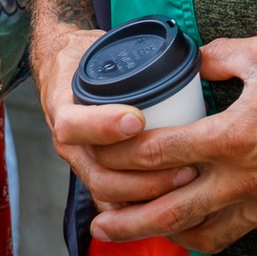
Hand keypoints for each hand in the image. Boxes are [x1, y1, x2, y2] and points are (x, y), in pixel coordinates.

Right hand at [37, 27, 198, 209]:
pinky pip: (114, 203)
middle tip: (184, 164)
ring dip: (148, 194)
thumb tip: (195, 52)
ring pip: (108, 193)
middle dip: (143, 176)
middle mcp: (69, 141)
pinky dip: (140, 210)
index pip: (73, 124)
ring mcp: (81, 162)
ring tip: (186, 181)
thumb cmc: (85, 57)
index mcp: (63, 105)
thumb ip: (132, 53)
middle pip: (98, 172)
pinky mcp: (94, 175)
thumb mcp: (96, 46)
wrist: (61, 67)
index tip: (137, 120)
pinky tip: (173, 204)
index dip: (104, 126)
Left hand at [82, 35, 256, 253]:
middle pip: (172, 210)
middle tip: (99, 223)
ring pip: (204, 234)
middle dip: (129, 220)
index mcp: (234, 136)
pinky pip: (235, 233)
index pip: (161, 154)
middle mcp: (245, 178)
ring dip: (164, 236)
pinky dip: (206, 235)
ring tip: (136, 232)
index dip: (122, 155)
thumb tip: (188, 60)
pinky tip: (190, 228)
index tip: (100, 152)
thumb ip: (216, 56)